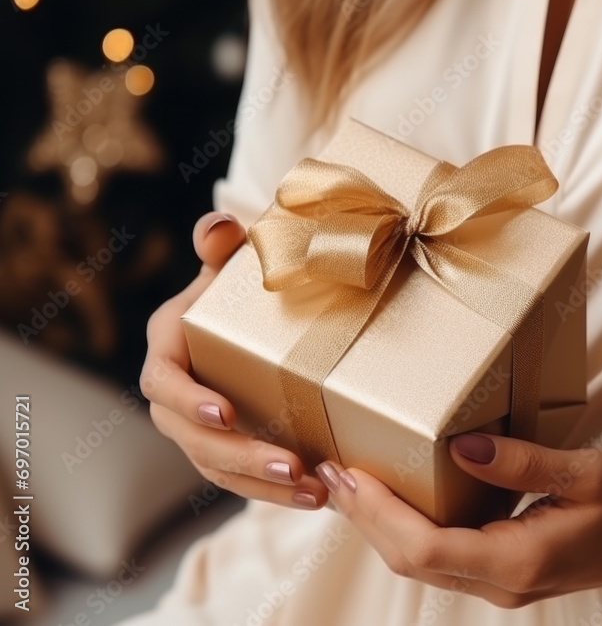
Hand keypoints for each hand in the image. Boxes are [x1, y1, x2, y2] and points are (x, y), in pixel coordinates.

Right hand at [142, 212, 327, 509]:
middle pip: (194, 438)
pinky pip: (241, 479)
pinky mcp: (225, 448)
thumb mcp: (231, 263)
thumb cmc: (237, 286)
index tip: (226, 414)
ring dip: (264, 486)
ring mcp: (197, 426)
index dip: (189, 400)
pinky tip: (318, 496)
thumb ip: (221, 245)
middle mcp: (175, 394)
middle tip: (292, 466)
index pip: (163, 382)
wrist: (251, 314)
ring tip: (316, 492)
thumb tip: (219, 226)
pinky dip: (274, 492)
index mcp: (170, 347)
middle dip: (241, 456)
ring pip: (219, 468)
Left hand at [315, 434, 601, 606]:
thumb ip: (523, 461)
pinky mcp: (499, 573)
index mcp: (520, 559)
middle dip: (364, 518)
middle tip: (329, 470)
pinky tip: (391, 500)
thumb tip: (461, 446)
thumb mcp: (587, 471)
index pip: (426, 548)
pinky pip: (437, 557)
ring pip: (419, 562)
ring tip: (347, 481)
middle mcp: (501, 582)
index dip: (379, 514)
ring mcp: (498, 584)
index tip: (349, 474)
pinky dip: (405, 528)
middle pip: (410, 560)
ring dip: (378, 524)